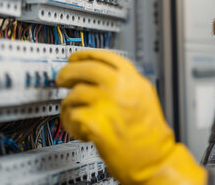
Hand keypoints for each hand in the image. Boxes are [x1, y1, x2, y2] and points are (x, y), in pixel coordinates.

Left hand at [57, 50, 206, 184]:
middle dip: (68, 72)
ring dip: (69, 103)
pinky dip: (70, 122)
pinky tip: (78, 127)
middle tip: (61, 78)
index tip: (75, 58)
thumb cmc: (150, 135)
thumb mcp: (144, 97)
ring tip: (72, 111)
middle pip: (85, 69)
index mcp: (133, 80)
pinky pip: (72, 116)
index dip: (86, 55)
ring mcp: (107, 104)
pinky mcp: (95, 123)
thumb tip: (101, 73)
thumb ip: (126, 82)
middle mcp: (120, 88)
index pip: (105, 57)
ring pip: (75, 93)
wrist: (153, 159)